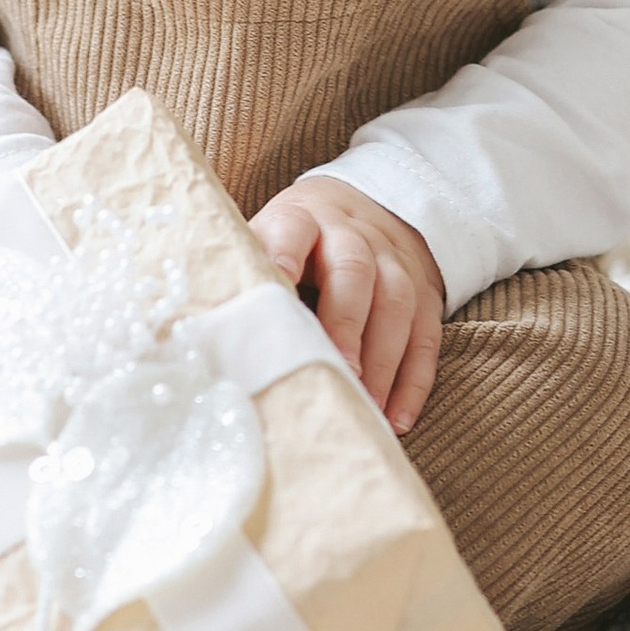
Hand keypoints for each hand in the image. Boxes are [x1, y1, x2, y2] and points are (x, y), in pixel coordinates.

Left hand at [246, 175, 444, 436]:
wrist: (362, 211)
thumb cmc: (296, 244)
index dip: (282, 256)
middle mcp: (352, 234)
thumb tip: (204, 335)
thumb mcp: (268, 240)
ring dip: (381, 360)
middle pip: (355, 270)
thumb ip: (247, 277)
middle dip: (345, 323)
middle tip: (337, 369)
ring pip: (396, 302)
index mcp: (301, 219)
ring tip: (363, 406)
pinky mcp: (424, 293)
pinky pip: (426, 335)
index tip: (276, 291)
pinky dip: (413, 381)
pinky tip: (396, 419)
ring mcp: (394, 262)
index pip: (293, 229)